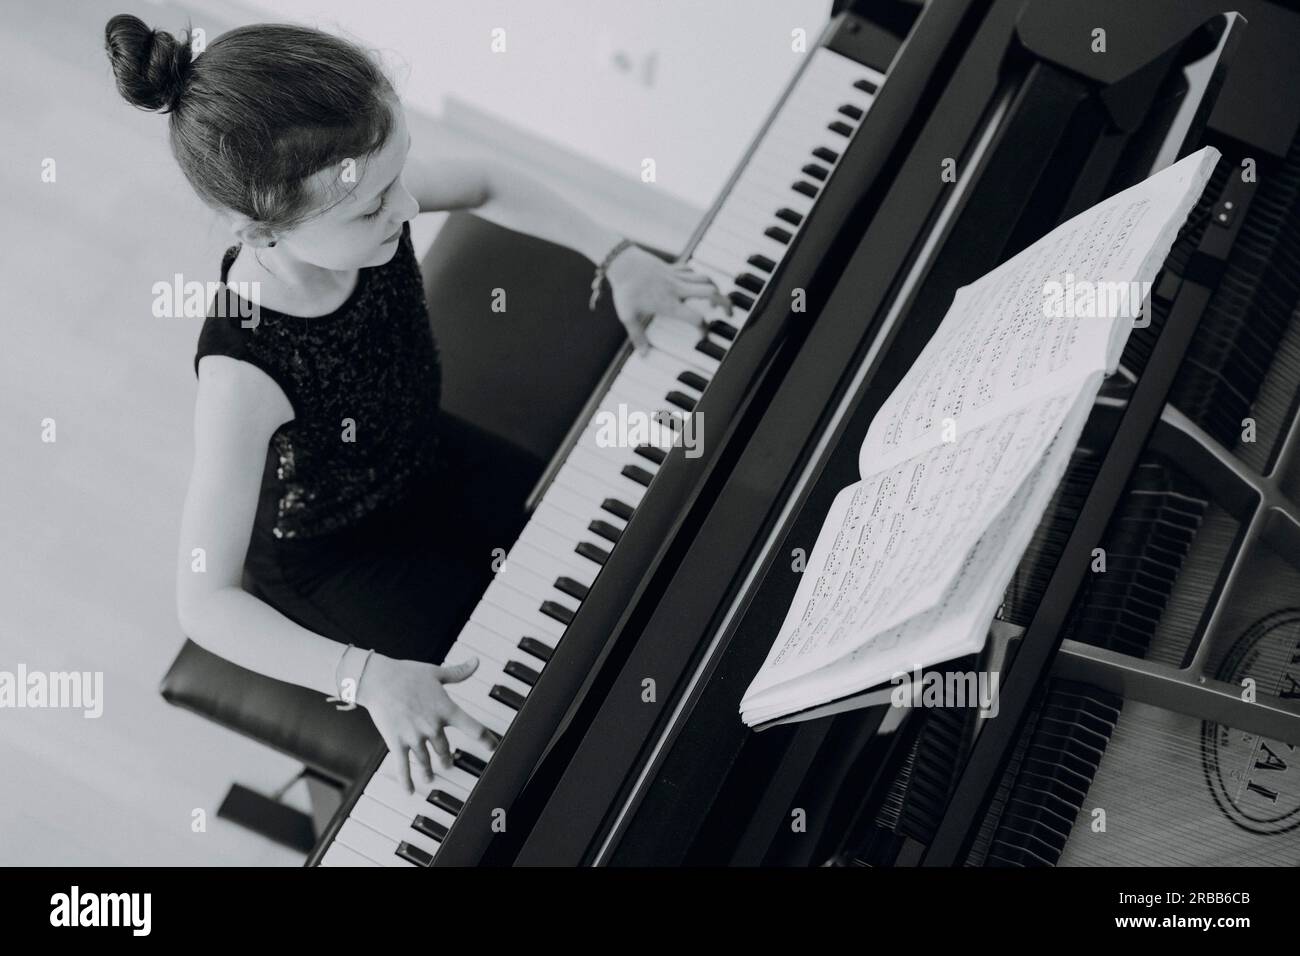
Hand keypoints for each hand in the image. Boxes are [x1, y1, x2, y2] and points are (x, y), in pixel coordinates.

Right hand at [356, 653, 498, 793]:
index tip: (493, 747)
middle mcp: (433, 726)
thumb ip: (458, 672)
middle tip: (449, 763)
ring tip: (431, 778)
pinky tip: (410, 791)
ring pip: (426, 761)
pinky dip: (407, 781)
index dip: (486, 739)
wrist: (378, 680)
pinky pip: (403, 767)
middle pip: (446, 750)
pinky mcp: (397, 742)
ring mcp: (414, 737)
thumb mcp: (436, 672)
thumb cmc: (406, 674)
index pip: (473, 728)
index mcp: (446, 709)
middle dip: (447, 759)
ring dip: (429, 771)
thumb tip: (476, 662)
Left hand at [605, 245, 733, 353]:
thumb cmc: (625, 289)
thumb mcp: (628, 316)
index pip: (695, 317)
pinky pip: (693, 271)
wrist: (622, 262)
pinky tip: (698, 284)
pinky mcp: (673, 268)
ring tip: (717, 300)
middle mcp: (677, 289)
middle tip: (729, 314)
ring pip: (706, 279)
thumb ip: (637, 337)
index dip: (704, 328)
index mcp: (669, 304)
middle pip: (711, 292)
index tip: (704, 336)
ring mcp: (677, 276)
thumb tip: (643, 354)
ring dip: (716, 289)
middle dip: (725, 302)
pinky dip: (699, 277)